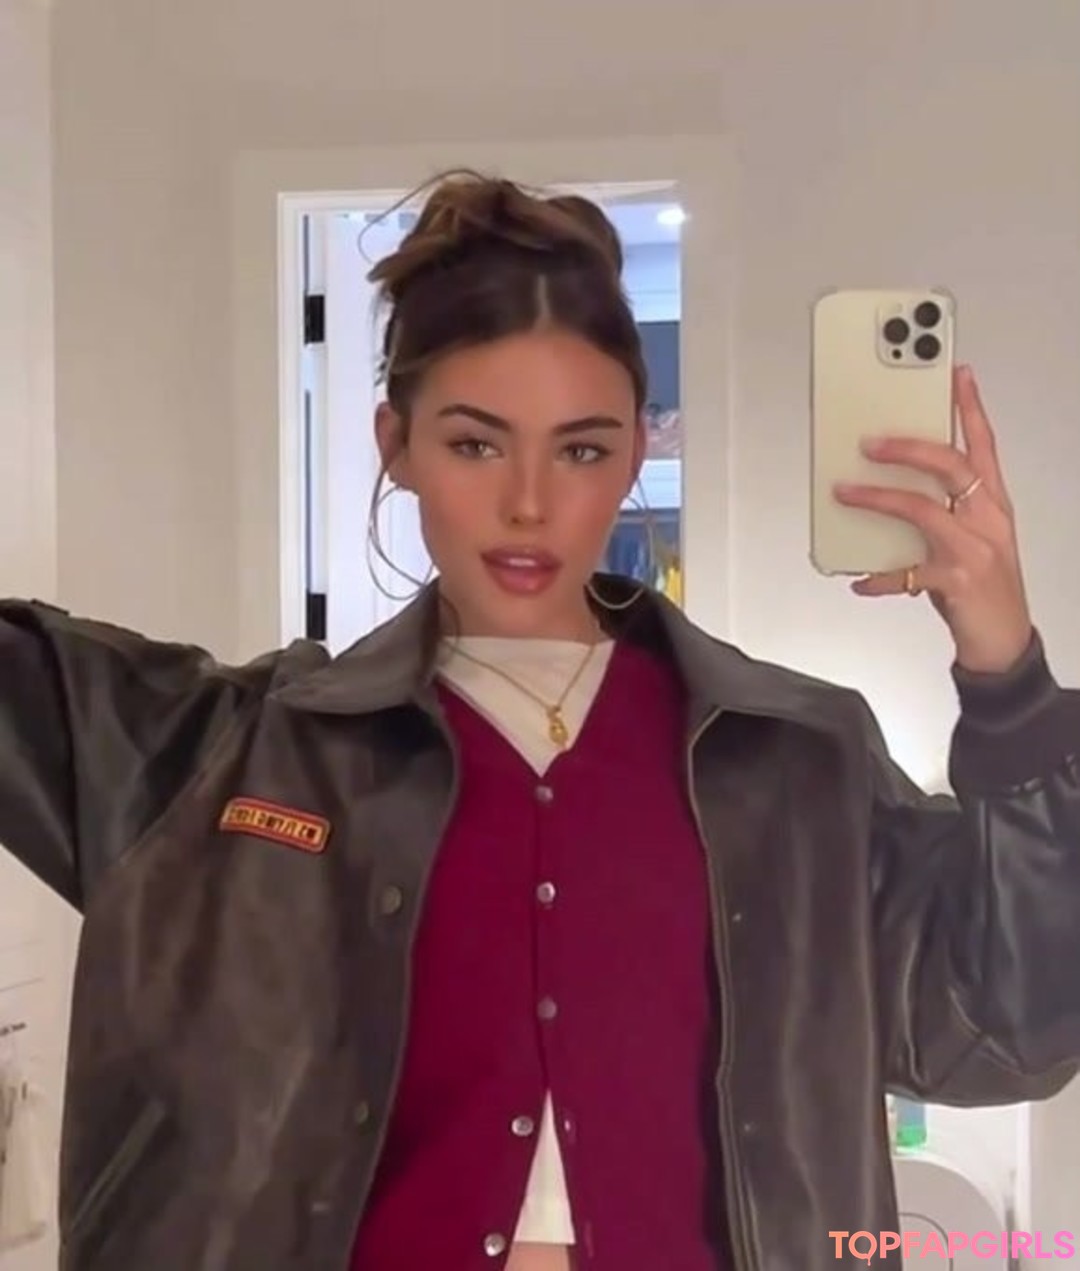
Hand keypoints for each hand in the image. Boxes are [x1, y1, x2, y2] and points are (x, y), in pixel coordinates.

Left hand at [833, 365, 1032, 674]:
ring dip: (878, 498)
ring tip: (845, 492)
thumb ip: (941, 510)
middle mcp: (986, 519)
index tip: (956, 376)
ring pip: (923, 509)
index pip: (984, 445)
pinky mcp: (957, 580)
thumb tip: (889, 489)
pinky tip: (860, 578)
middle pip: (951, 466)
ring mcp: (974, 549)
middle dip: (908, 448)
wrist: (1004, 639)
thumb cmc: (985, 586)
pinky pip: (908, 571)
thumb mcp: (972, 538)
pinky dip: (881, 575)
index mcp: (992, 504)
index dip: (970, 408)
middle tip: (871, 442)